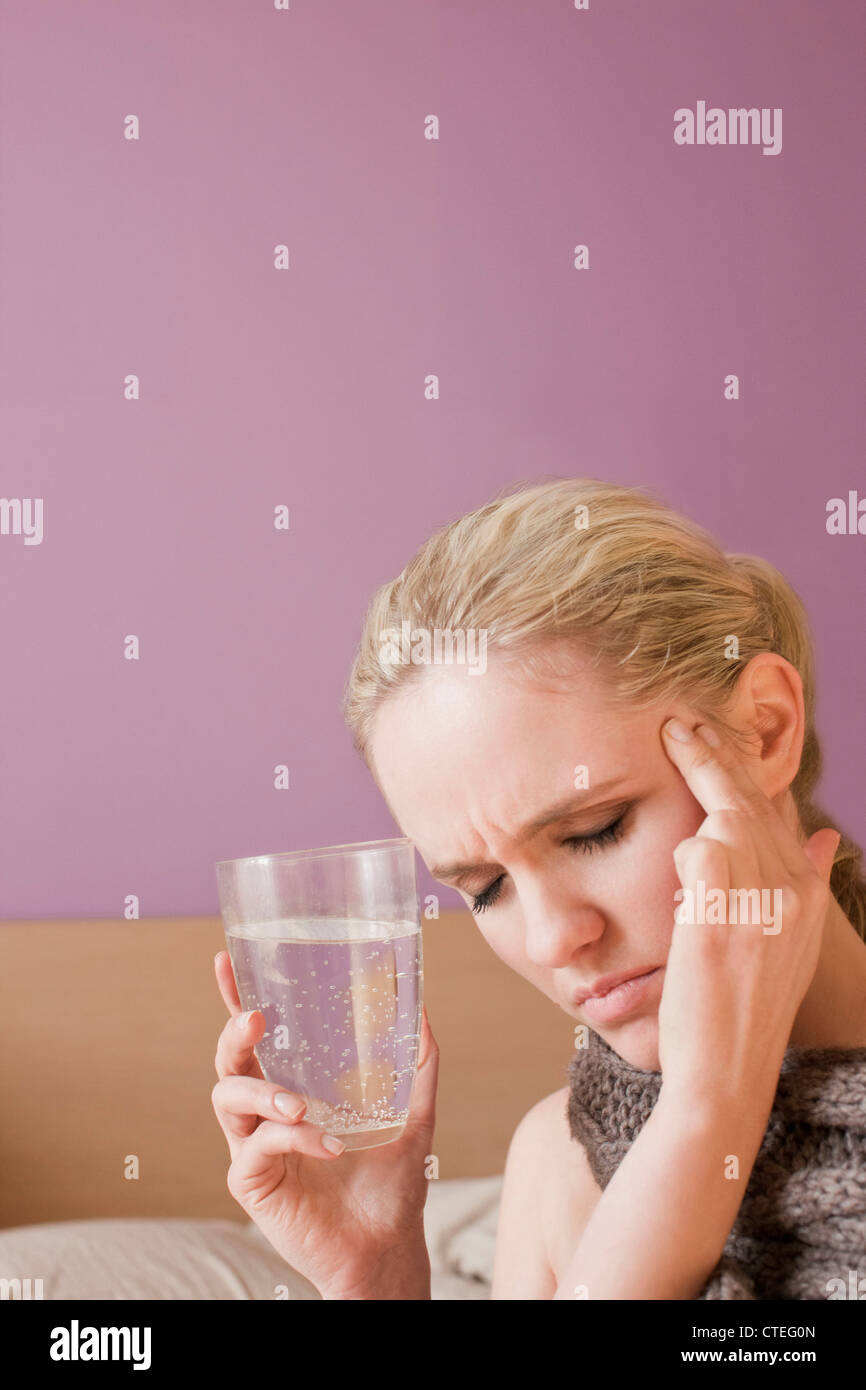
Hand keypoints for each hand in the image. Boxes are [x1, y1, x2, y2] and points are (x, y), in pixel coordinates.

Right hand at [211, 951, 436, 1298]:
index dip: (236, 998)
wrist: (387, 1246)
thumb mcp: (412, 1113)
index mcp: (293, 1087)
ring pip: (227, 1097)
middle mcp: (265, 1113)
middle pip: (228, 1060)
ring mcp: (254, 1146)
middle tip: (257, 1019)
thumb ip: (416, 1065)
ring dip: (262, 1090)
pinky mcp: (251, 1180)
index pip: (256, 1037)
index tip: (226, 961)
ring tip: (299, 1102)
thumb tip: (423, 1011)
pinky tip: (328, 1144)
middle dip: (234, 1033)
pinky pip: (257, 1145)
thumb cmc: (391, 1184)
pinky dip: (293, 1136)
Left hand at [657, 718, 838, 1105]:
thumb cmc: (742, 1010)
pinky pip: (698, 849)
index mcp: (805, 896)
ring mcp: (759, 901)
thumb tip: (827, 834)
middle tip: (683, 720)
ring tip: (675, 737)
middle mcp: (791, 893)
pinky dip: (684, 849)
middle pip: (753, 803)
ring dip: (698, 773)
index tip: (720, 738)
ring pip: (727, 814)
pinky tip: (679, 858)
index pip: (777, 815)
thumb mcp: (787, 946)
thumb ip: (803, 883)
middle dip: (717, 754)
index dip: (747, 773)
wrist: (726, 1072)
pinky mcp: (720, 911)